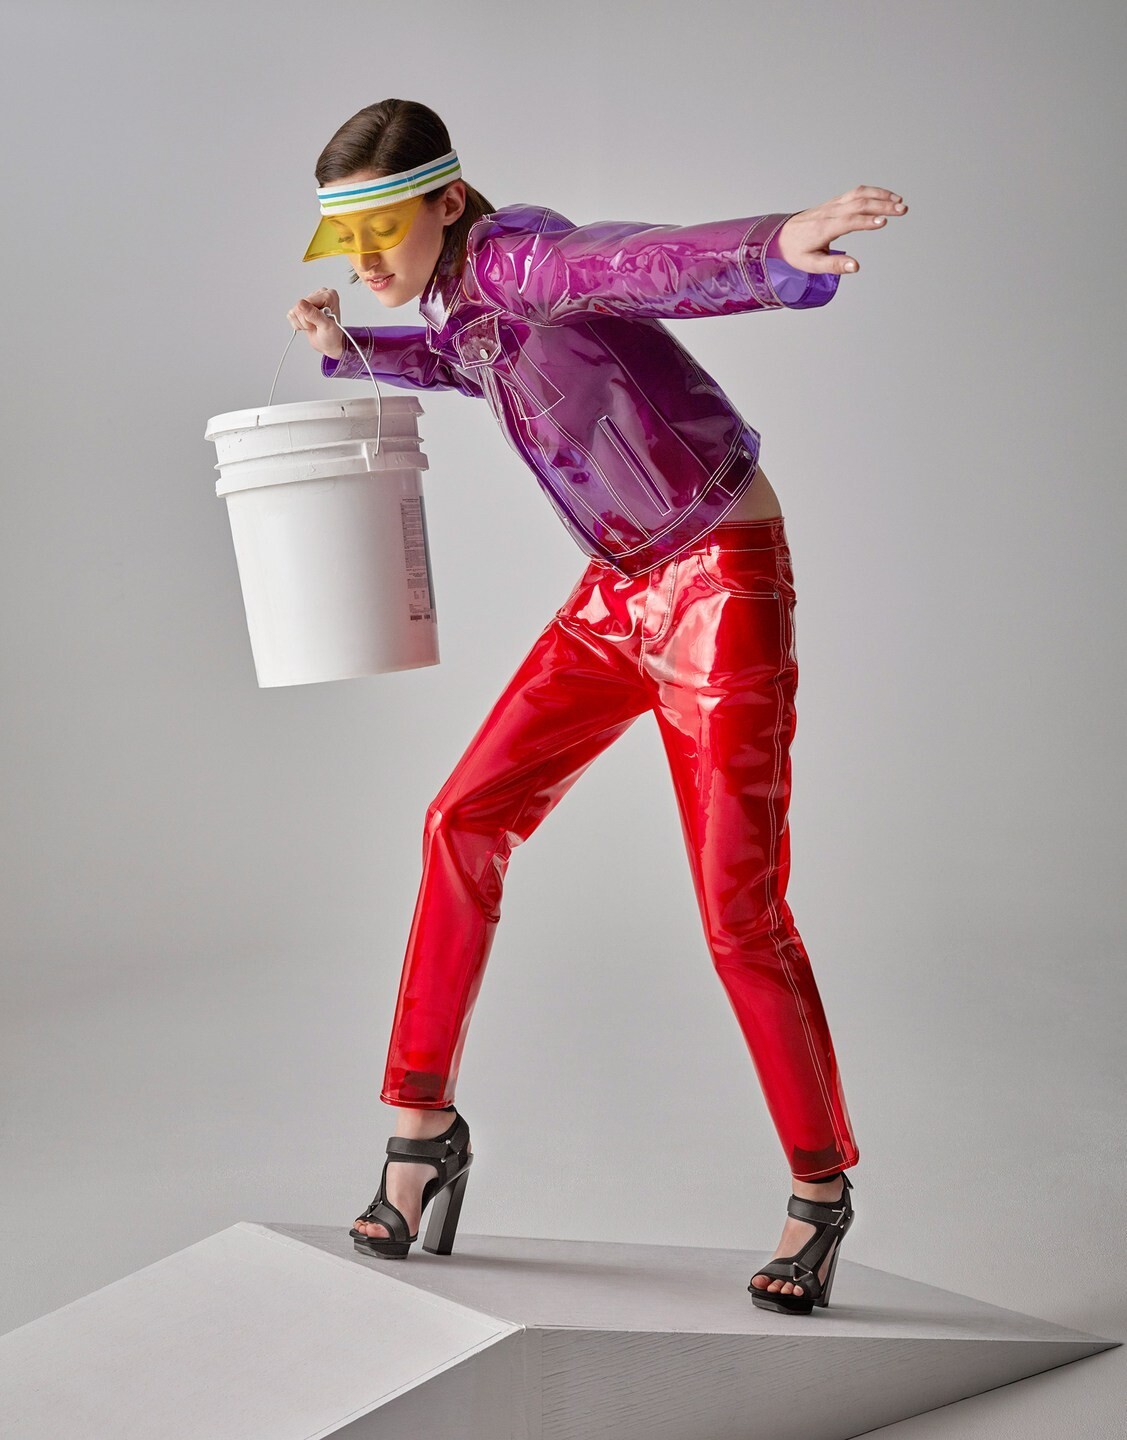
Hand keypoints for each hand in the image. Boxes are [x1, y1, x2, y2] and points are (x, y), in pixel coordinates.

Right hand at [286, 287, 343, 358]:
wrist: (330, 344)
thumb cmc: (332, 336)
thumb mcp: (326, 326)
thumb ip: (314, 314)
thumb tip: (301, 303)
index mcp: (329, 295)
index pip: (307, 301)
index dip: (310, 316)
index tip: (319, 322)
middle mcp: (319, 295)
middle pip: (299, 306)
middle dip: (306, 320)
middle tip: (317, 325)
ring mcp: (309, 300)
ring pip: (294, 310)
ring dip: (302, 323)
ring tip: (314, 325)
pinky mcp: (301, 307)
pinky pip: (291, 314)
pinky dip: (298, 324)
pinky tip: (308, 325)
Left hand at [775, 186, 907, 274]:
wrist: (782, 234)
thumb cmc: (796, 251)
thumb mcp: (811, 264)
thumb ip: (834, 265)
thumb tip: (856, 266)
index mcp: (823, 228)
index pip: (848, 221)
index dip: (866, 221)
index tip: (884, 222)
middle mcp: (830, 213)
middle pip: (859, 204)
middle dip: (883, 206)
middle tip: (903, 210)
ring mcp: (833, 205)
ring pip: (859, 194)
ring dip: (881, 196)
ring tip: (899, 203)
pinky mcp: (836, 202)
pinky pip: (856, 193)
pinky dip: (873, 192)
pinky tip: (886, 197)